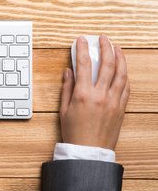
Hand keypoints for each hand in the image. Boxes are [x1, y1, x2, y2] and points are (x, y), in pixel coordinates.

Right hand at [60, 35, 130, 149]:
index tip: (82, 40)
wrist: (89, 151)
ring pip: (120, 73)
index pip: (83, 64)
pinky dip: (124, 75)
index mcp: (83, 94)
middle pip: (106, 64)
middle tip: (103, 39)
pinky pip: (126, 87)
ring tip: (116, 48)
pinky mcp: (121, 108)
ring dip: (120, 58)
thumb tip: (69, 72)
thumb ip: (67, 88)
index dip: (82, 49)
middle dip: (105, 47)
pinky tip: (122, 69)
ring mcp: (113, 101)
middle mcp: (100, 95)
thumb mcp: (64, 109)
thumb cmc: (74, 133)